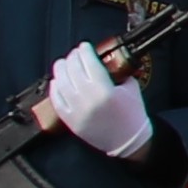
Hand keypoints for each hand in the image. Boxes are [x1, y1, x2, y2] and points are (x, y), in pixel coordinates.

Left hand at [45, 42, 150, 159]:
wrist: (128, 141)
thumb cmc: (132, 115)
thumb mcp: (132, 89)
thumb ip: (119, 74)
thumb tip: (107, 63)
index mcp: (105, 90)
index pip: (89, 63)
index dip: (85, 51)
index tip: (84, 46)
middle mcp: (88, 98)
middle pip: (73, 70)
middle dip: (72, 57)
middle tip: (74, 53)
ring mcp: (76, 109)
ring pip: (61, 83)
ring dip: (60, 70)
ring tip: (62, 63)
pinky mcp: (70, 119)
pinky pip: (57, 100)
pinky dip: (55, 88)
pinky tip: (57, 81)